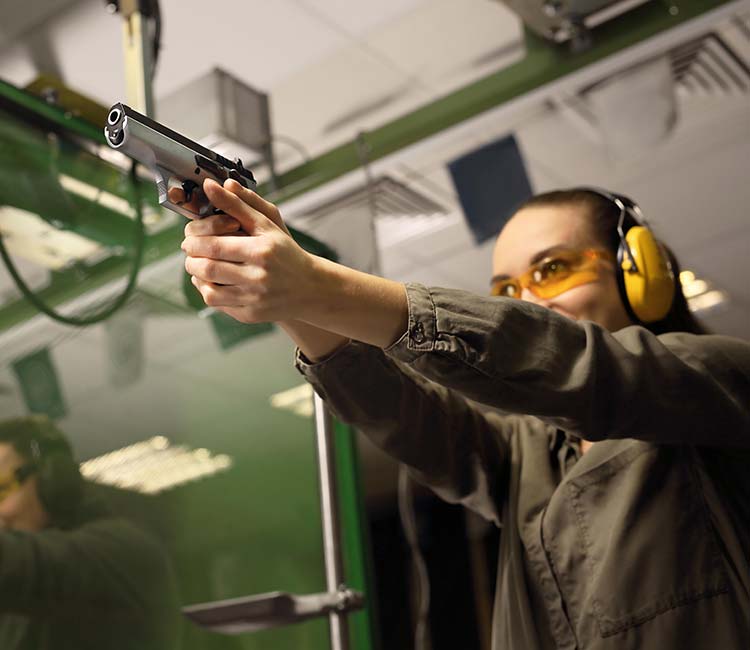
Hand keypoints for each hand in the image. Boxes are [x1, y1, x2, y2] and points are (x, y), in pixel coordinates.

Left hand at [181, 178, 317, 323]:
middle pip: (207, 268)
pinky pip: (218, 306)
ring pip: (209, 291)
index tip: (189, 237)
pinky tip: (211, 281)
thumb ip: (238, 204)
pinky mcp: (251, 315)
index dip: (194, 240)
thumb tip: (211, 185)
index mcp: (261, 251)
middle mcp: (258, 277)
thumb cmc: (287, 253)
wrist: (310, 288)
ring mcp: (254, 299)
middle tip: (189, 251)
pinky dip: (208, 291)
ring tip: (198, 265)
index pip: (213, 245)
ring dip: (196, 276)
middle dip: (191, 258)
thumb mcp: (267, 225)